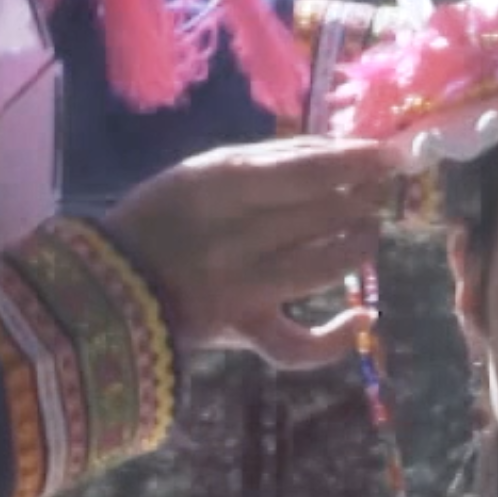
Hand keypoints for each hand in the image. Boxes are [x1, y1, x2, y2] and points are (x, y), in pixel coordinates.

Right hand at [88, 135, 402, 371]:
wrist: (108, 286)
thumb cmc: (162, 215)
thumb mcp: (203, 169)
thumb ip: (271, 160)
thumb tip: (343, 150)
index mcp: (219, 185)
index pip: (307, 171)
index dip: (357, 162)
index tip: (390, 153)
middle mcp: (233, 237)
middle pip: (323, 215)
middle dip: (363, 198)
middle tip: (378, 188)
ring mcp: (240, 288)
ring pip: (325, 267)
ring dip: (359, 243)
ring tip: (367, 228)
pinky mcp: (242, 331)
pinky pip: (297, 346)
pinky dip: (336, 337)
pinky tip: (365, 315)